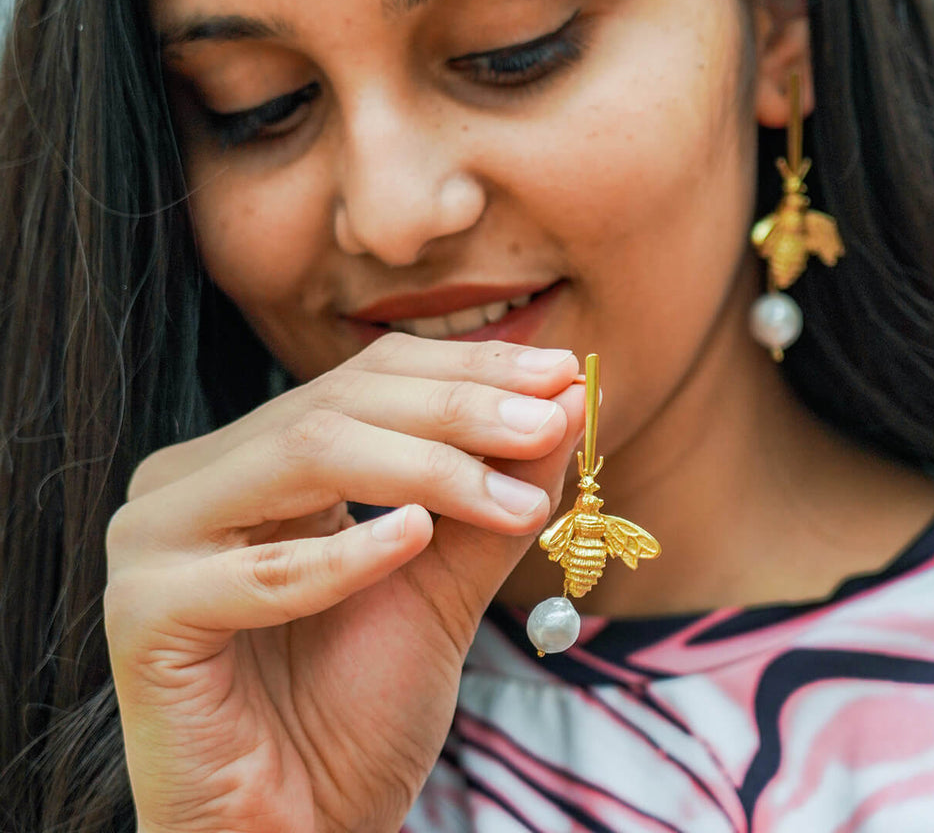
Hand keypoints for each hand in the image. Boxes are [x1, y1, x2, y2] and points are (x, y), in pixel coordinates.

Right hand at [104, 335, 582, 832]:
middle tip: (550, 422)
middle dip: (458, 409)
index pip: (366, 378)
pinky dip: (346, 555)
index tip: (561, 373)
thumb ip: (497, 488)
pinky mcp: (143, 614)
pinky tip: (417, 540)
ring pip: (302, 455)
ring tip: (514, 498)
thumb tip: (568, 396)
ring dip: (426, 471)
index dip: (465, 368)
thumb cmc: (361, 705)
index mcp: (257, 456)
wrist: (303, 828)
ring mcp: (158, 539)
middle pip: (337, 403)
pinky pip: (257, 572)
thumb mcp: (448, 578)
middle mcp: (198, 478)